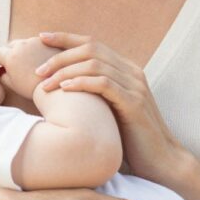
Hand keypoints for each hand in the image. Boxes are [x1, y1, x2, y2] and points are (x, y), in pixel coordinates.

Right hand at [0, 37, 58, 98]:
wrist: (56, 87)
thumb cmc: (32, 89)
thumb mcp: (13, 85)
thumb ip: (2, 75)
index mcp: (11, 56)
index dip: (0, 60)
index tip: (4, 67)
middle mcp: (22, 45)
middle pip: (11, 45)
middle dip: (11, 53)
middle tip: (18, 65)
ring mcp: (35, 41)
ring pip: (24, 43)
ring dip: (24, 50)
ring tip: (31, 64)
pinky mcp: (48, 41)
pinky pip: (38, 43)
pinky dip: (37, 49)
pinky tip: (41, 60)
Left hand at [36, 33, 191, 184]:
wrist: (161, 161)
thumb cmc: (129, 139)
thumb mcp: (109, 110)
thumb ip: (93, 94)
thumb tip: (61, 87)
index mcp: (125, 69)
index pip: (92, 43)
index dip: (65, 38)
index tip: (41, 38)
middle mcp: (132, 72)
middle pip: (91, 48)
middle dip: (60, 57)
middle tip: (38, 71)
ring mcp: (135, 86)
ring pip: (95, 64)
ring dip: (66, 72)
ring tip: (45, 85)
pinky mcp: (134, 103)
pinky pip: (105, 84)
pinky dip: (82, 83)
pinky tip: (65, 90)